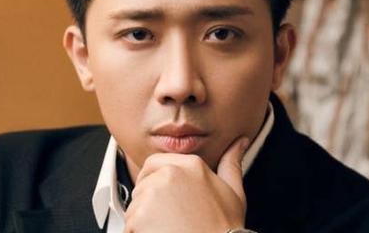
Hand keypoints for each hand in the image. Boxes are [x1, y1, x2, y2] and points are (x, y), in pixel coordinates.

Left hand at [123, 136, 249, 232]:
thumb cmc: (224, 228)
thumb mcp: (233, 192)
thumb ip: (231, 163)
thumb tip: (239, 143)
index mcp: (191, 165)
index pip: (155, 163)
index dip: (154, 180)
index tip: (162, 197)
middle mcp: (169, 174)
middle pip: (143, 183)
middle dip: (149, 200)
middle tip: (167, 217)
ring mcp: (152, 194)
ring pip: (135, 204)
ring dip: (144, 218)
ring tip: (168, 228)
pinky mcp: (139, 216)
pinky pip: (129, 223)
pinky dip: (139, 232)